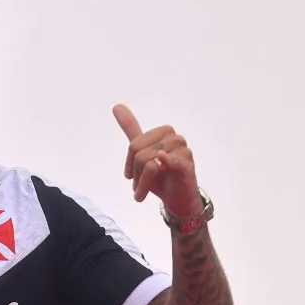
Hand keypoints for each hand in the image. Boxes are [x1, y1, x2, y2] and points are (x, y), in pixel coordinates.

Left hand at [113, 104, 201, 218]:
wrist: (177, 199)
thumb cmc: (161, 176)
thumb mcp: (142, 152)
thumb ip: (132, 129)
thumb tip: (116, 106)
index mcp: (164, 133)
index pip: (135, 145)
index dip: (129, 163)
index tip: (130, 176)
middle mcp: (174, 138)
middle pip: (140, 152)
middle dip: (136, 172)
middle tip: (137, 187)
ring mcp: (183, 151)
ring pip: (150, 162)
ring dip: (143, 181)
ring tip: (143, 191)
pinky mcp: (188, 165)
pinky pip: (173, 161)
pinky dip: (166, 160)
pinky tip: (160, 161)